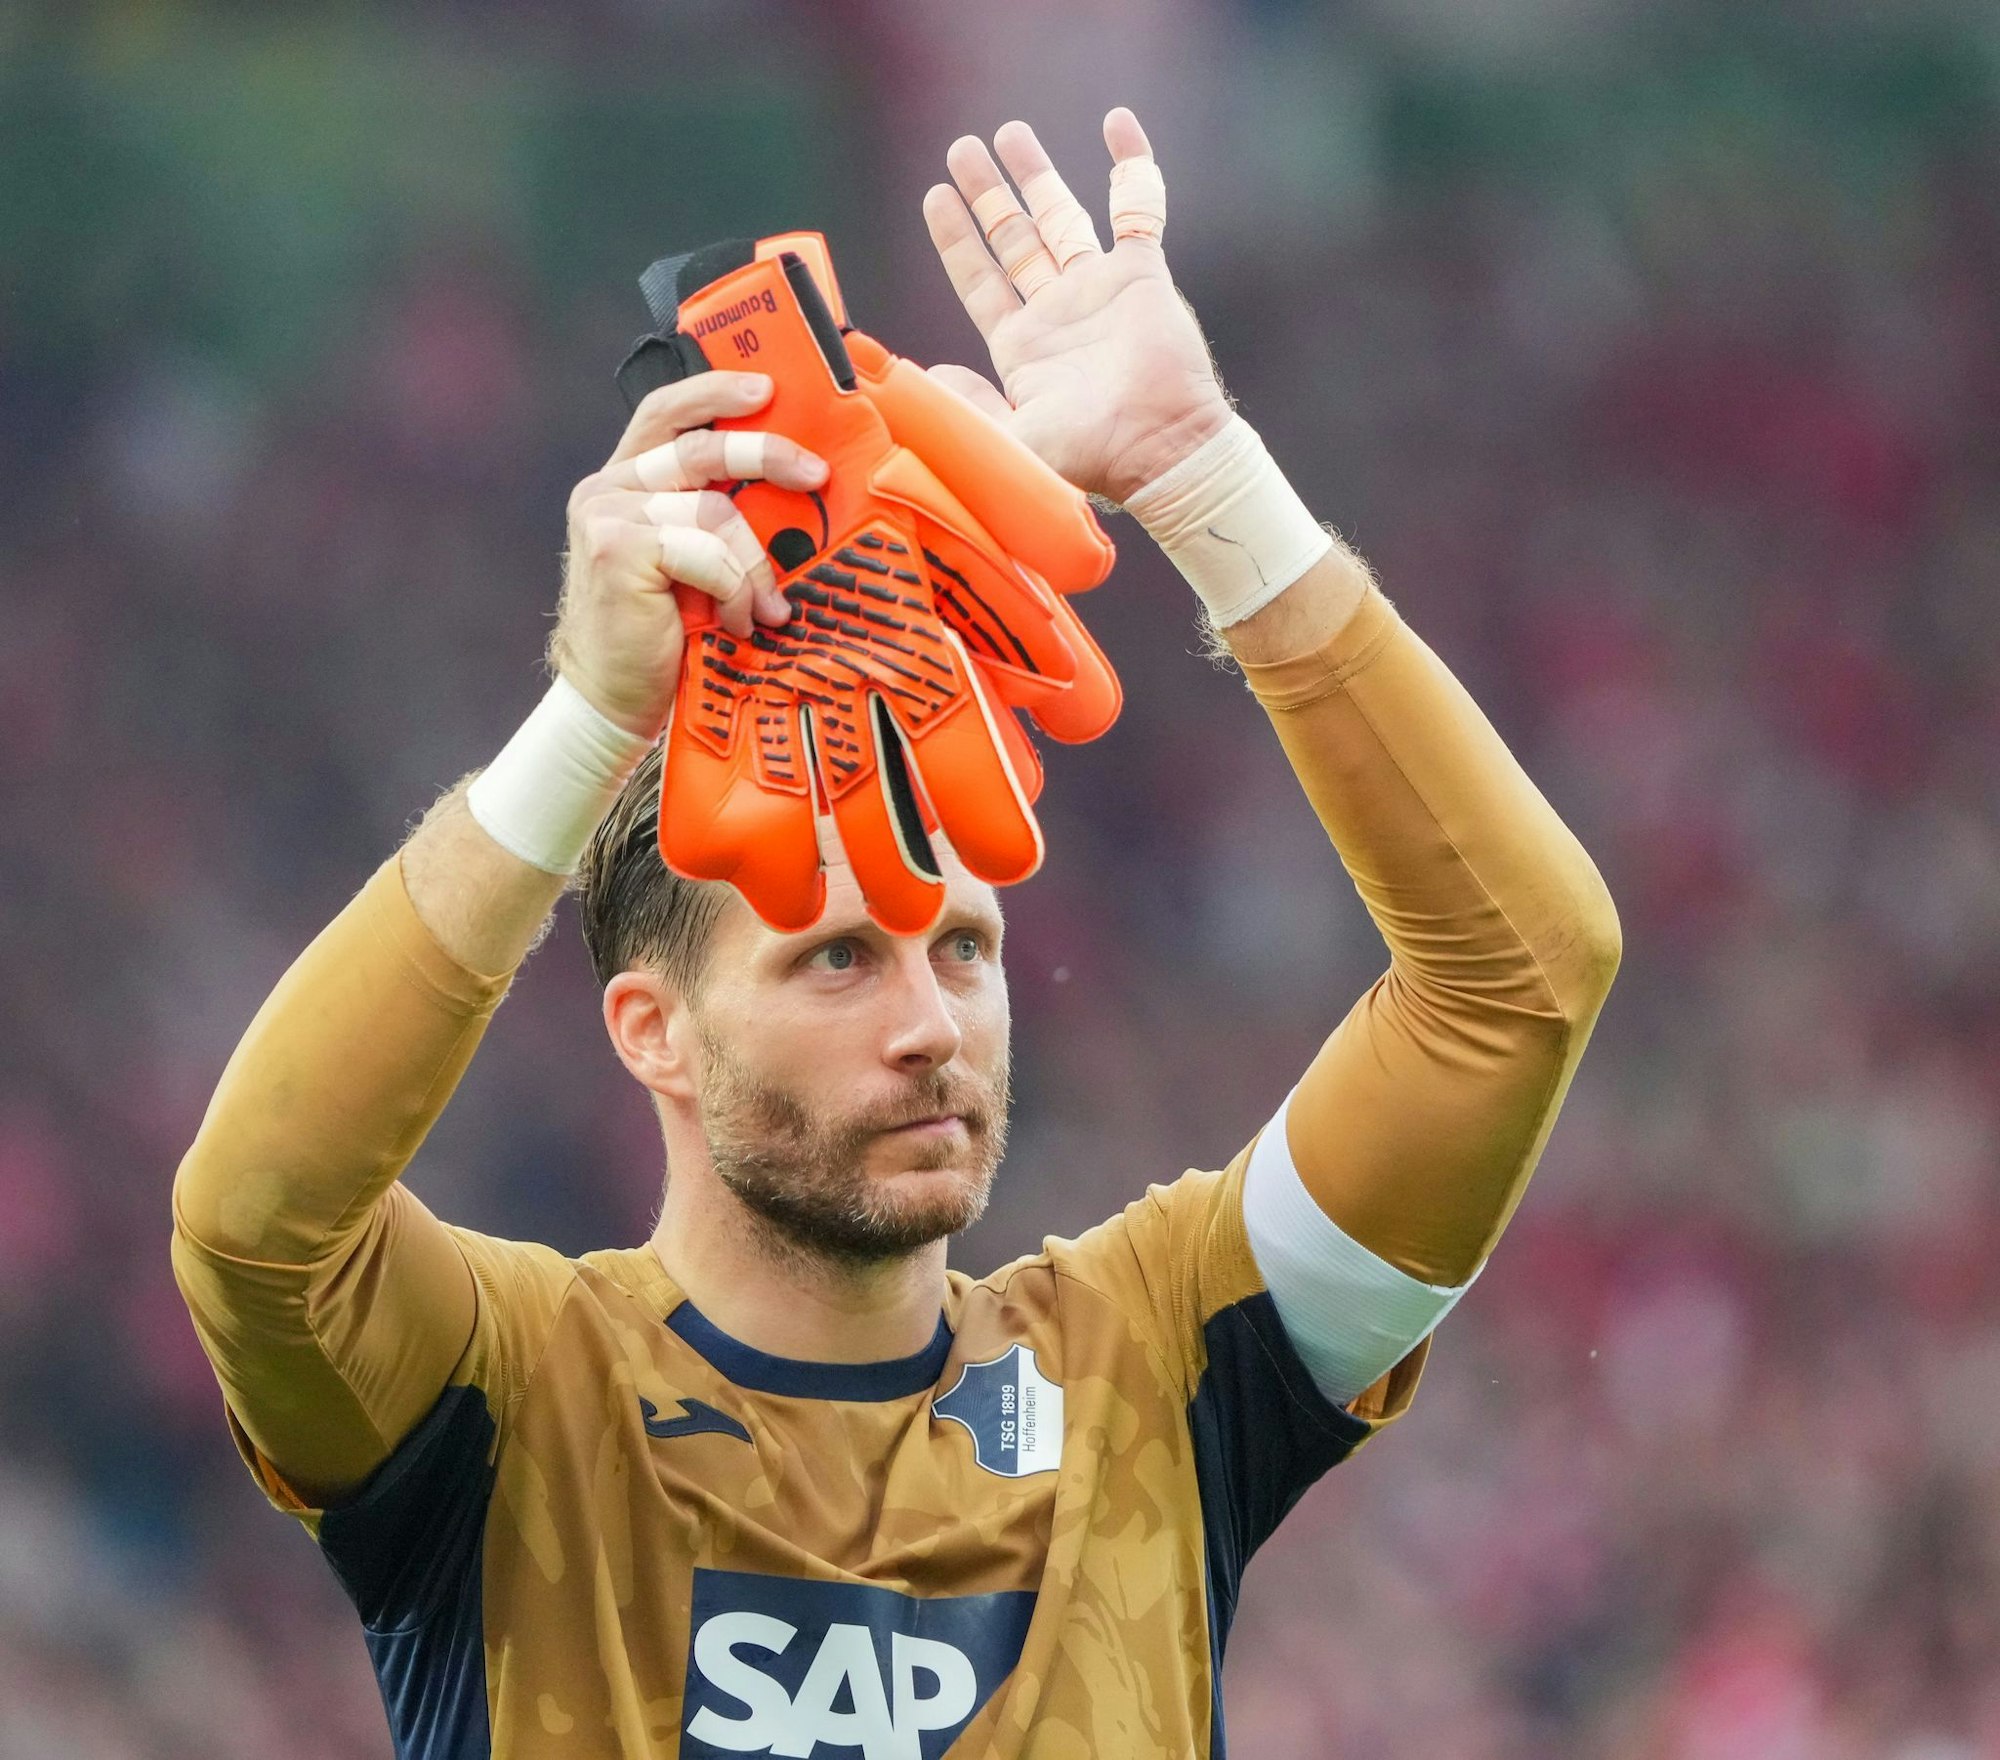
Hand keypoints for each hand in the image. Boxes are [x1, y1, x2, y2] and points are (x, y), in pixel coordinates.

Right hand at [551, 373, 828, 738]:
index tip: (768, 388)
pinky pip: (706, 553)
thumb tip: (792, 484)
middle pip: (700, 449)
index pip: (666, 412)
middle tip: (816, 474)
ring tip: (762, 609)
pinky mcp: (620, 552)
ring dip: (752, 568)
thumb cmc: (662, 634)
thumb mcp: (690, 561)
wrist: (614, 700)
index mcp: (624, 481)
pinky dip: (733, 590)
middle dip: (766, 454)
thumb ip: (712, 515)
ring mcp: (609, 517)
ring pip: (715, 512)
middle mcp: (609, 489)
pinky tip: (734, 623)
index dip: (715, 392)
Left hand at [921, 106, 1233, 506]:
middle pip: (1013, 238)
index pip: (979, 280)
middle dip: (986, 194)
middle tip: (962, 149)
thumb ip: (961, 408)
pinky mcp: (1142, 276)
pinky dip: (1132, 165)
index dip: (956, 239)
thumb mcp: (1007, 440)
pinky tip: (1117, 123)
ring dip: (1036, 175)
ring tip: (1010, 132)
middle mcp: (1057, 313)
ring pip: (1063, 218)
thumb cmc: (1088, 454)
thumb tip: (926, 373)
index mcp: (1021, 347)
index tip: (935, 195)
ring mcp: (1100, 291)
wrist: (1161, 447)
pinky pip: (1138, 208)